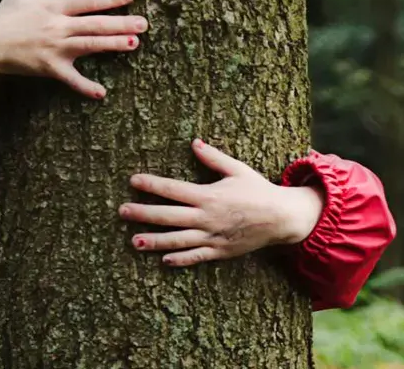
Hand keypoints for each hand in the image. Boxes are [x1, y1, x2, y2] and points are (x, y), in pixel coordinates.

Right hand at [0, 0, 148, 105]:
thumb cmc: (4, 18)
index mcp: (54, 6)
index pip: (87, 1)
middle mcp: (58, 26)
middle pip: (95, 23)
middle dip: (121, 23)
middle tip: (143, 23)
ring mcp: (55, 48)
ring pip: (90, 45)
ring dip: (112, 44)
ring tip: (134, 43)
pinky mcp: (50, 67)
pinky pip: (71, 79)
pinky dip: (85, 86)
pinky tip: (102, 92)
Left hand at [118, 139, 324, 266]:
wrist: (282, 217)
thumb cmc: (258, 191)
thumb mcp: (237, 169)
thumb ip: (213, 158)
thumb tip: (193, 143)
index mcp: (209, 195)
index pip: (173, 189)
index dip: (152, 184)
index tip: (133, 180)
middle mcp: (207, 217)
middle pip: (168, 216)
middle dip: (143, 213)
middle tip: (122, 211)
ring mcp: (212, 236)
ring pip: (178, 240)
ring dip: (155, 241)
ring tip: (134, 242)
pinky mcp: (219, 251)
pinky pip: (196, 257)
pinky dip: (180, 259)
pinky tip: (163, 260)